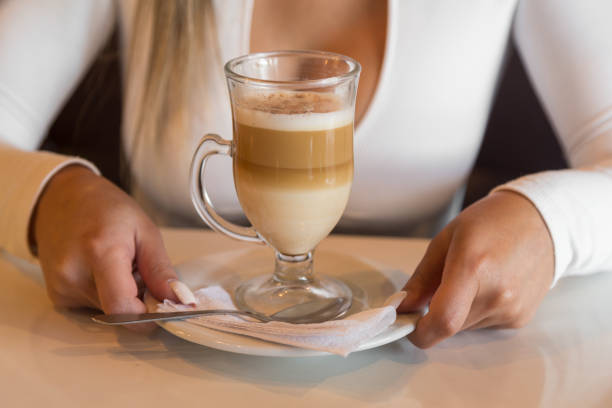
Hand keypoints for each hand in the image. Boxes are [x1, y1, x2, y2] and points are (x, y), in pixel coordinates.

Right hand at [32, 165, 177, 316]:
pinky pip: (93, 307)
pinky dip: (106, 295)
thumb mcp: (145, 231)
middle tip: (140, 272)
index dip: (148, 317)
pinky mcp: (57, 295)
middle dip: (138, 301)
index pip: (122, 307)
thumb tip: (180, 301)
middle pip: (118, 311)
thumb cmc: (106, 209)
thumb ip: (161, 270)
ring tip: (119, 266)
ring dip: (122, 296)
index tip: (164, 307)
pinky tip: (102, 272)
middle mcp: (73, 273)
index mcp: (99, 252)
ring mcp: (61, 286)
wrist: (63, 199)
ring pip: (108, 311)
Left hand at [397, 191, 553, 347]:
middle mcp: (497, 294)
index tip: (407, 324)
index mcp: (474, 267)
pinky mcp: (520, 318)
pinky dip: (475, 311)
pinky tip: (489, 284)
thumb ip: (421, 278)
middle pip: (449, 325)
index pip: (443, 320)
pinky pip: (482, 324)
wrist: (540, 222)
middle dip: (435, 313)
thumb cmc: (491, 223)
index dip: (420, 331)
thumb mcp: (446, 240)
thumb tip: (401, 306)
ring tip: (472, 277)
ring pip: (464, 327)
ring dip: (457, 311)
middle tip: (441, 283)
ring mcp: (512, 309)